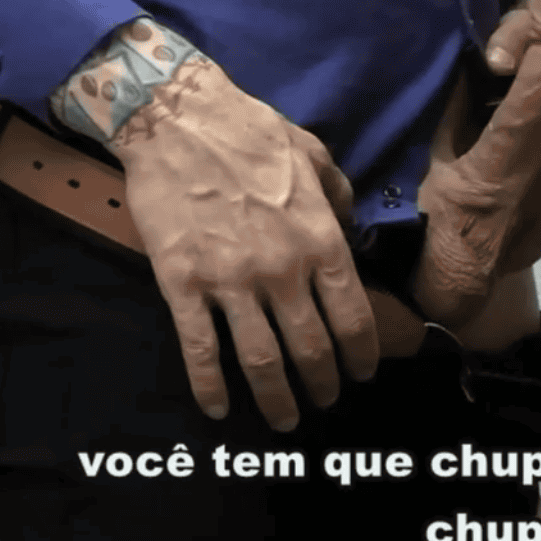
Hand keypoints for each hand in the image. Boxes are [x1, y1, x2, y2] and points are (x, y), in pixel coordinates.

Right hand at [111, 48, 377, 430]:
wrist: (178, 120)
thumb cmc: (252, 133)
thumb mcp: (316, 156)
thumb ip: (340, 197)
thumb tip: (351, 226)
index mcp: (322, 241)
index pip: (354, 317)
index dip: (361, 355)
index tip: (362, 374)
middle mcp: (284, 270)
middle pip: (312, 348)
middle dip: (323, 384)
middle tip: (325, 401)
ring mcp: (232, 282)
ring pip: (262, 360)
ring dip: (277, 398)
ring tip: (286, 420)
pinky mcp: (183, 285)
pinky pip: (201, 349)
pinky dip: (211, 386)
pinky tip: (220, 409)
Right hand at [414, 8, 540, 330]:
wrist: (461, 284)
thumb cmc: (433, 219)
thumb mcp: (431, 155)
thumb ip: (459, 102)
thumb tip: (478, 53)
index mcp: (512, 151)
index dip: (529, 40)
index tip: (496, 49)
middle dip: (540, 54)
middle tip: (501, 57)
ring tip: (508, 86)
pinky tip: (520, 122)